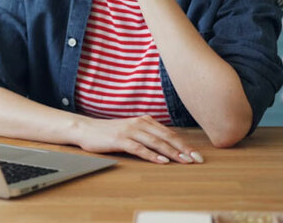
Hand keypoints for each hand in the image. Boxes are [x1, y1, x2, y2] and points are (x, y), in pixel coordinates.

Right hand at [75, 115, 203, 163]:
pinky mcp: (120, 139)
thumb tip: (167, 146)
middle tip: (196, 159)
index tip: (196, 154)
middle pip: (166, 137)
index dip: (184, 144)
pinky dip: (152, 155)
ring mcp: (130, 131)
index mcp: (144, 120)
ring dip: (172, 152)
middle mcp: (139, 123)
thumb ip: (147, 134)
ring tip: (184, 161)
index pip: (169, 133)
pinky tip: (162, 161)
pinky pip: (140, 148)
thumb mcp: (131, 130)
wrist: (86, 129)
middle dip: (183, 149)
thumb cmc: (109, 132)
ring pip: (156, 142)